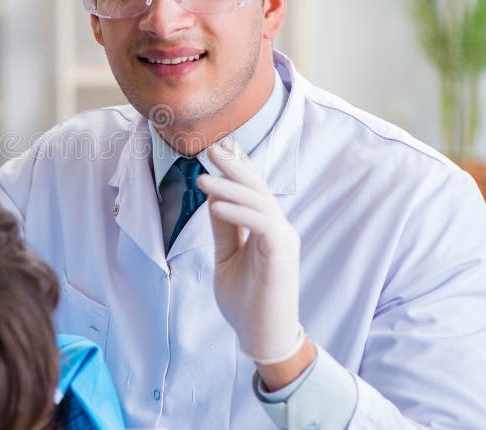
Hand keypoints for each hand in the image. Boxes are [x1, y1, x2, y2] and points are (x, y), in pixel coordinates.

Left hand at [196, 140, 303, 363]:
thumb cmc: (246, 300)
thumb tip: (213, 198)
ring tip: (202, 179)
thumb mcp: (226, 257)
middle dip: (234, 166)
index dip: (237, 168)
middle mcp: (279, 227)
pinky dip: (238, 213)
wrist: (261, 336)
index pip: (252, 190)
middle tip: (210, 149)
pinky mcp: (283, 252)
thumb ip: (223, 228)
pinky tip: (216, 207)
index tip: (216, 149)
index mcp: (266, 227)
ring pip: (258, 202)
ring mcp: (284, 238)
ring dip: (229, 188)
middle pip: (257, 188)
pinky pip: (262, 223)